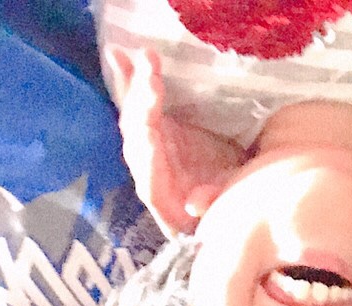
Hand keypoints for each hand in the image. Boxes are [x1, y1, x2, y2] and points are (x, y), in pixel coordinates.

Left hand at [107, 45, 243, 234]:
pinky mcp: (154, 128)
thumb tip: (194, 204)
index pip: (151, 182)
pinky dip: (130, 80)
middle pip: (138, 143)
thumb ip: (214, 202)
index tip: (151, 136)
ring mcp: (149, 150)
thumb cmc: (232, 203)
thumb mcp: (230, 205)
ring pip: (133, 119)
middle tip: (151, 75)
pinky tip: (119, 54)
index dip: (149, 160)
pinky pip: (136, 104)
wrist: (230, 193)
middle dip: (142, 108)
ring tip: (138, 57)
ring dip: (134, 87)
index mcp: (166, 203)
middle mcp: (150, 176)